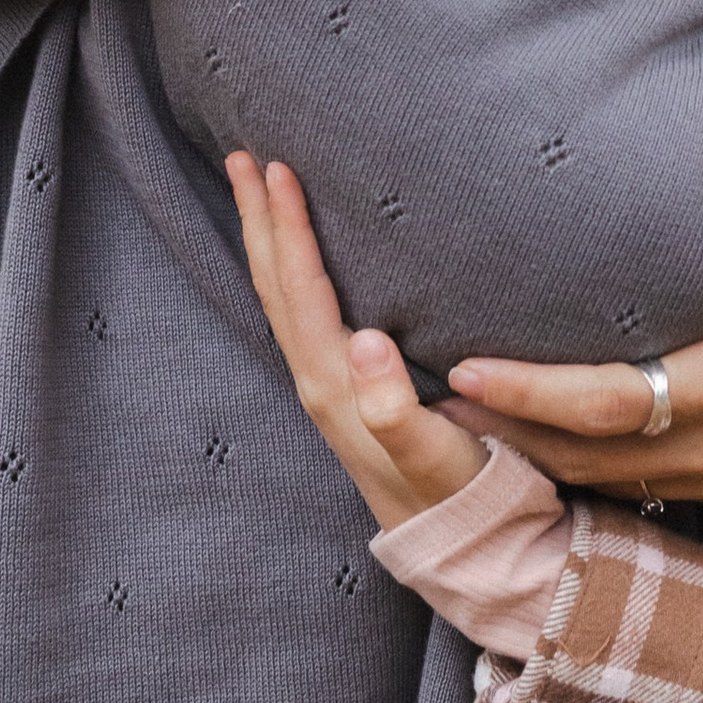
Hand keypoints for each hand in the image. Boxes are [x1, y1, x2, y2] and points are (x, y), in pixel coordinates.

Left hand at [227, 153, 490, 530]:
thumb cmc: (460, 492)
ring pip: (281, 299)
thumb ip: (396, 405)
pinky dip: (290, 272)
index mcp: (335, 384)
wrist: (462, 546)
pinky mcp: (344, 394)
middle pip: (274, 286)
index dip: (287, 226)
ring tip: (257, 190)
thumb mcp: (435, 453)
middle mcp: (319, 382)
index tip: (276, 167)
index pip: (301, 287)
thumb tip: (364, 339)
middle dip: (257, 219)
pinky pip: (301, 315)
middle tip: (240, 156)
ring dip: (266, 241)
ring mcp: (326, 389)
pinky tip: (299, 259)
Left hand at [445, 144, 702, 514]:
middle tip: (414, 408)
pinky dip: (587, 474)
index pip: (613, 404)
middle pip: (589, 458)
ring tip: (454, 429)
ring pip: (612, 483)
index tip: (463, 373)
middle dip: (503, 439)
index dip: (533, 396)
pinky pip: (648, 490)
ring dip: (536, 462)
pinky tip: (542, 450)